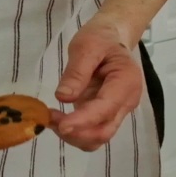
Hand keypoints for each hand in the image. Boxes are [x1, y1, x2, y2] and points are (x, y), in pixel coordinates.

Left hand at [51, 15, 143, 150]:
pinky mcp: (106, 115)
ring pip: (97, 138)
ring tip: (51, 119)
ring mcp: (118, 111)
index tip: (59, 125)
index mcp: (126, 82)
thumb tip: (63, 97)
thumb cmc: (101, 38)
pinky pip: (91, 132)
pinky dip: (75, 132)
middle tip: (48, 118)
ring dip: (73, 136)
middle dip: (76, 133)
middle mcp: (126, 102)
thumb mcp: (86, 45)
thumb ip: (77, 72)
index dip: (82, 121)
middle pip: (103, 132)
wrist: (112, 38)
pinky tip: (59, 120)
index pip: (105, 109)